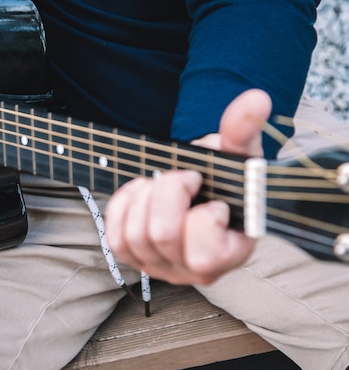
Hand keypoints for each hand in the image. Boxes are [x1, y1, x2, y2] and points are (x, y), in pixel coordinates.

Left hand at [105, 89, 271, 284]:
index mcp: (228, 255)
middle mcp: (192, 270)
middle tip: (184, 178)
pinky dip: (124, 206)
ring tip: (163, 183)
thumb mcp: (237, 155)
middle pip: (161, 234)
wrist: (203, 190)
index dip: (204, 215)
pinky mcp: (136, 257)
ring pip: (134, 236)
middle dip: (168, 191)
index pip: (205, 253)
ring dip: (145, 196)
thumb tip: (254, 99)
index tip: (212, 194)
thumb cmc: (225, 180)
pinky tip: (141, 190)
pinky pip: (116, 238)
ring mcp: (161, 266)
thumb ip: (244, 131)